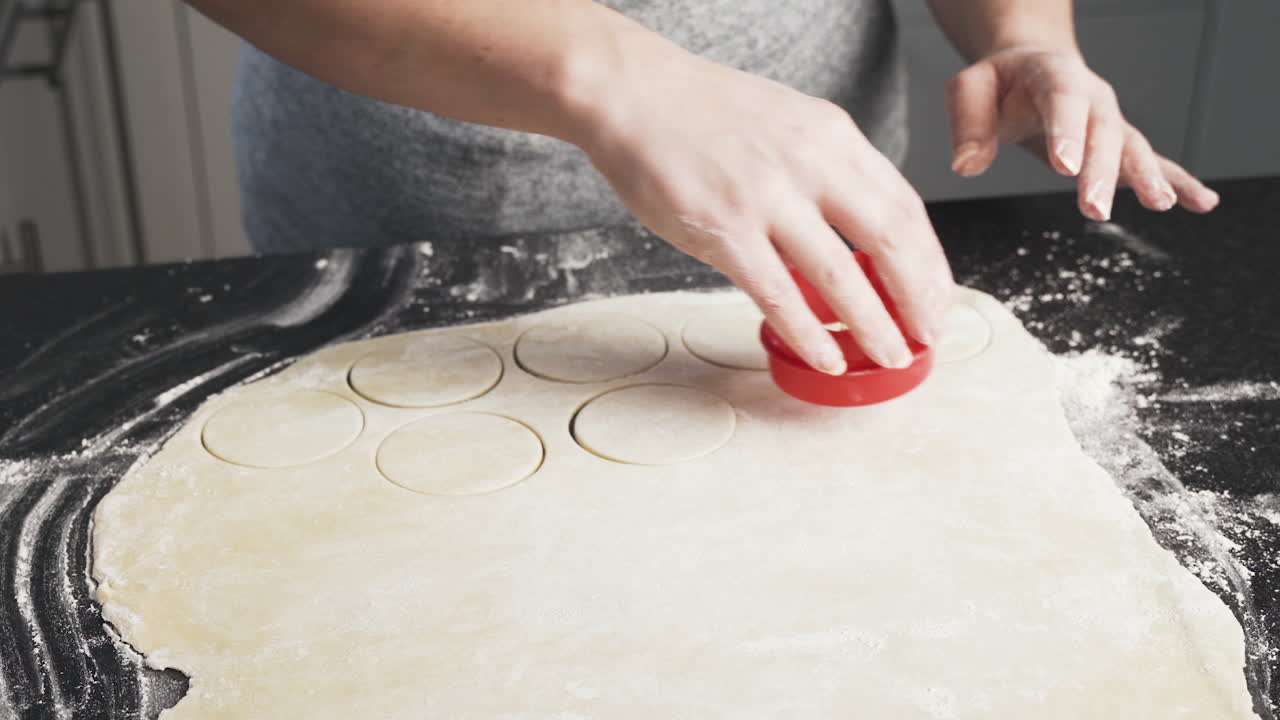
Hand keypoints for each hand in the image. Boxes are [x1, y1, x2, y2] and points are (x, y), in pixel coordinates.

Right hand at [575, 50, 954, 372]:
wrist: (634, 94)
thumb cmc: (704, 113)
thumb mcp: (789, 122)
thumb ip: (827, 170)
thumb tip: (857, 232)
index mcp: (832, 136)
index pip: (904, 206)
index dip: (929, 262)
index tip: (936, 298)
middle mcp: (810, 163)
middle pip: (889, 240)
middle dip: (918, 298)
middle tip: (928, 336)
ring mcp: (766, 197)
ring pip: (839, 276)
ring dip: (872, 326)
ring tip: (890, 357)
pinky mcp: (723, 229)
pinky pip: (778, 294)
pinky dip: (808, 333)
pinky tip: (825, 357)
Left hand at [945, 47, 1219, 219]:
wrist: (1029, 68)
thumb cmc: (997, 82)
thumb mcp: (968, 89)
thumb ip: (967, 124)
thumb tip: (967, 165)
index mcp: (1054, 75)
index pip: (1063, 99)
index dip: (1067, 131)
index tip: (1064, 167)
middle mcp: (1092, 97)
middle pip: (1103, 133)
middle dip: (1101, 171)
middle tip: (1093, 209)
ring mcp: (1110, 121)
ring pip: (1131, 148)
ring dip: (1146, 178)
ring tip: (1160, 205)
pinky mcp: (1118, 144)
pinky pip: (1152, 161)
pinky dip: (1178, 181)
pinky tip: (1202, 202)